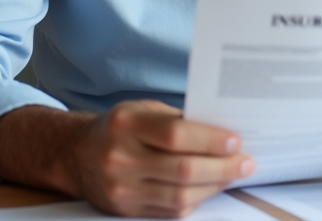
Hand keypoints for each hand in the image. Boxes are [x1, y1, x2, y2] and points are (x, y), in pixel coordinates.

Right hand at [0, 101, 254, 217]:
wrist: (75, 154)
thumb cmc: (120, 127)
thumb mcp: (143, 111)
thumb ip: (178, 121)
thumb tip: (223, 135)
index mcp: (127, 124)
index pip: (176, 135)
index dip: (210, 140)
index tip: (235, 141)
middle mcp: (120, 157)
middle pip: (182, 170)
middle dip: (221, 168)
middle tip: (246, 163)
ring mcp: (121, 188)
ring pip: (179, 195)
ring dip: (214, 187)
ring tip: (233, 175)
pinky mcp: (125, 210)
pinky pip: (169, 210)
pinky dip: (195, 199)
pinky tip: (209, 188)